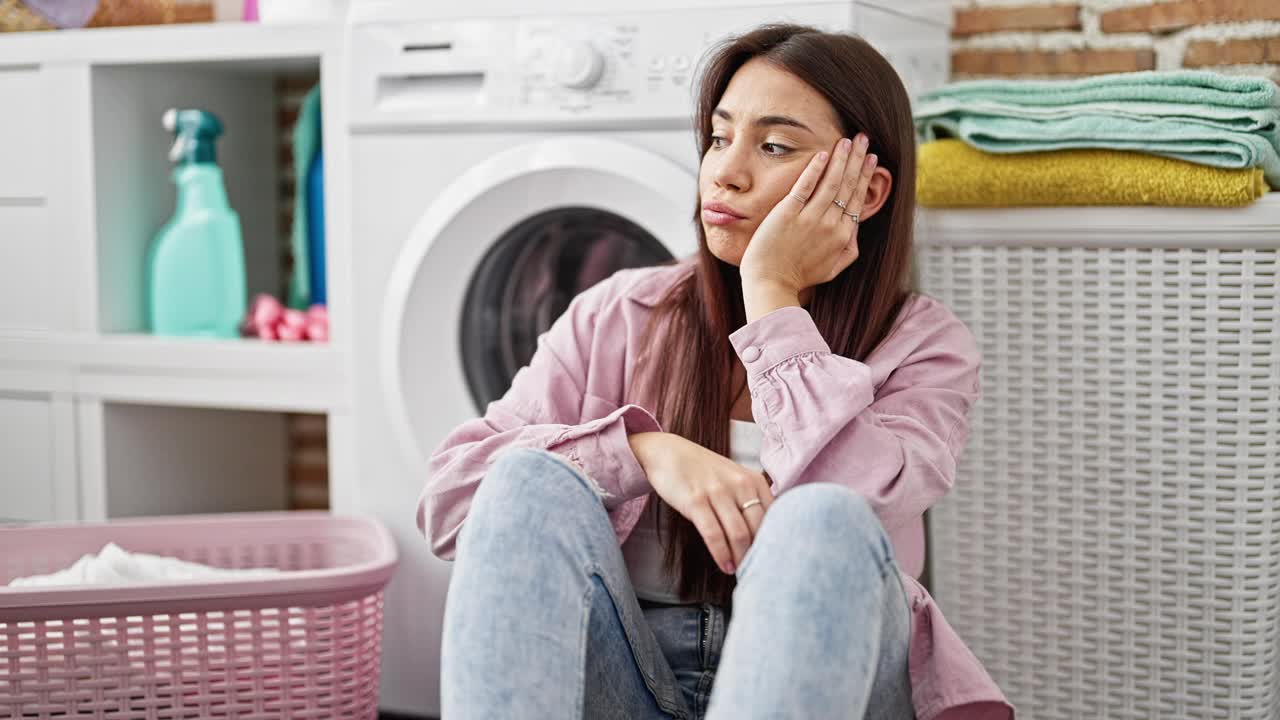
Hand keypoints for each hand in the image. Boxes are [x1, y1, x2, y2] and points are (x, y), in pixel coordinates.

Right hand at [628, 432, 773, 573]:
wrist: (667, 452)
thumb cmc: (703, 471)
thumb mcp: (734, 478)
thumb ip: (751, 500)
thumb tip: (765, 536)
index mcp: (754, 480)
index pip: (774, 517)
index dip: (775, 541)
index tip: (772, 557)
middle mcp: (740, 484)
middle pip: (759, 528)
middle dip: (759, 553)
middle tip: (756, 570)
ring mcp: (718, 492)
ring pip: (739, 534)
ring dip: (741, 558)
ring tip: (740, 571)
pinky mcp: (696, 501)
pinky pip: (714, 534)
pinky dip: (721, 554)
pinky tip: (724, 566)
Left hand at [738, 134, 877, 294]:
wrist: (771, 284)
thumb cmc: (799, 277)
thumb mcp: (833, 268)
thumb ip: (849, 249)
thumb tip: (856, 228)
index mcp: (842, 235)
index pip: (857, 198)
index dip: (865, 176)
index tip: (871, 159)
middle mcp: (830, 224)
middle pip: (847, 185)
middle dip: (857, 159)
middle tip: (863, 138)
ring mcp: (809, 218)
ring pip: (831, 182)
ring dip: (841, 158)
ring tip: (847, 139)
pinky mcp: (787, 213)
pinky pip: (805, 186)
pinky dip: (815, 168)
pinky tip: (823, 152)